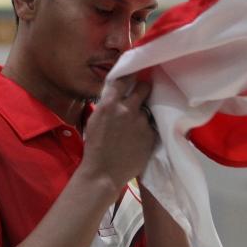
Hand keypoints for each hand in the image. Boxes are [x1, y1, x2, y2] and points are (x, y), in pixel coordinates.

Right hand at [78, 75, 156, 192]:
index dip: (130, 74)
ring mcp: (141, 122)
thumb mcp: (95, 120)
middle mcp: (127, 109)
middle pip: (144, 88)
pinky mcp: (151, 135)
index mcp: (109, 104)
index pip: (124, 79)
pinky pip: (152, 126)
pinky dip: (147, 129)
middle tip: (142, 94)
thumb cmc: (94, 147)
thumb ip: (107, 104)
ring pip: (148, 109)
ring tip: (136, 125)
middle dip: (144, 89)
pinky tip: (139, 138)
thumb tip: (116, 93)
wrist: (104, 173)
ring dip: (143, 113)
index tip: (135, 72)